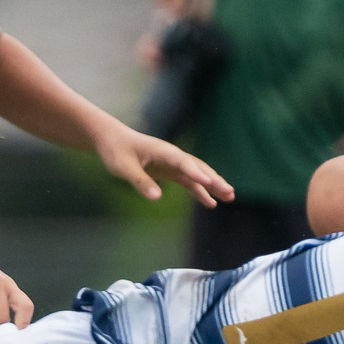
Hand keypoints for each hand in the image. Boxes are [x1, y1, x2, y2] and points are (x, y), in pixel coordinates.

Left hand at [94, 127, 233, 207]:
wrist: (113, 140)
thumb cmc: (116, 151)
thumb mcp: (123, 168)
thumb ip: (140, 181)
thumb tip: (157, 198)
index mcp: (162, 151)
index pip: (182, 162)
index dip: (195, 172)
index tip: (208, 182)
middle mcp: (172, 156)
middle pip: (198, 167)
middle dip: (214, 180)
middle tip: (229, 192)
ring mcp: (173, 163)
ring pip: (198, 175)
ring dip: (213, 185)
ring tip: (229, 197)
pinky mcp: (170, 171)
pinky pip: (190, 182)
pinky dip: (200, 191)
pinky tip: (211, 203)